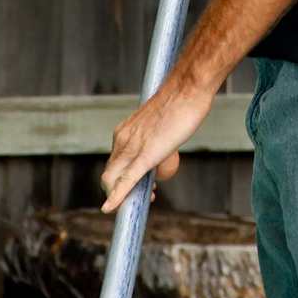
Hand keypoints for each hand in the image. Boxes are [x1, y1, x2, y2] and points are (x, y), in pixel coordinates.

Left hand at [100, 75, 211, 213]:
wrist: (187, 89)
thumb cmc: (180, 104)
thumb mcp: (163, 128)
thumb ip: (158, 147)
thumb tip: (161, 168)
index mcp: (125, 132)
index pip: (115, 163)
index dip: (120, 180)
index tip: (134, 188)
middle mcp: (122, 139)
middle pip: (110, 174)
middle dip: (121, 192)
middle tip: (147, 195)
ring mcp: (132, 147)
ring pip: (114, 179)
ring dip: (124, 196)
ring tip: (148, 198)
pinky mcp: (145, 154)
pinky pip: (126, 180)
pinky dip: (116, 197)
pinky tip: (110, 209)